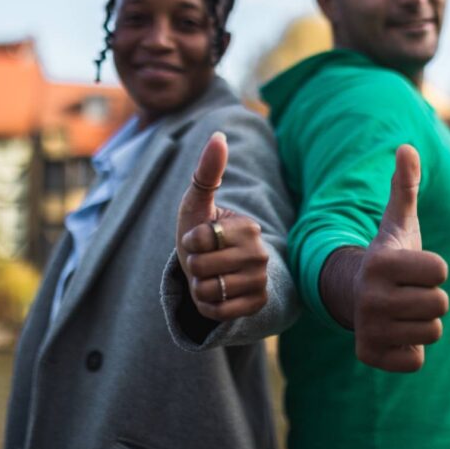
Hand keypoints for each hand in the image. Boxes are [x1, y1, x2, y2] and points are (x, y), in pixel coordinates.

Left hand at [176, 132, 269, 320]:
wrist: (218, 268)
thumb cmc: (203, 231)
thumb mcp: (198, 203)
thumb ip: (207, 171)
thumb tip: (219, 136)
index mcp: (248, 227)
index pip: (197, 240)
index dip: (188, 242)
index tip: (200, 239)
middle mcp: (260, 254)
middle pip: (200, 267)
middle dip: (193, 266)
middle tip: (204, 261)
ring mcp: (260, 281)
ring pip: (208, 291)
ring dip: (200, 287)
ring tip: (211, 276)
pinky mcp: (257, 304)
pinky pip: (218, 312)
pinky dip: (209, 306)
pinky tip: (218, 294)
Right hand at [354, 144, 448, 372]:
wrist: (354, 295)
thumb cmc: (388, 258)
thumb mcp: (397, 223)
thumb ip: (405, 186)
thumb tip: (406, 147)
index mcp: (381, 262)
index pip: (441, 270)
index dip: (434, 269)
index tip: (413, 267)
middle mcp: (371, 297)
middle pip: (440, 305)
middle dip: (431, 298)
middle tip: (409, 292)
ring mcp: (369, 329)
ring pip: (432, 332)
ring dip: (423, 322)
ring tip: (402, 311)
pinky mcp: (370, 355)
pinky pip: (416, 360)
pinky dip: (411, 350)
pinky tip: (395, 333)